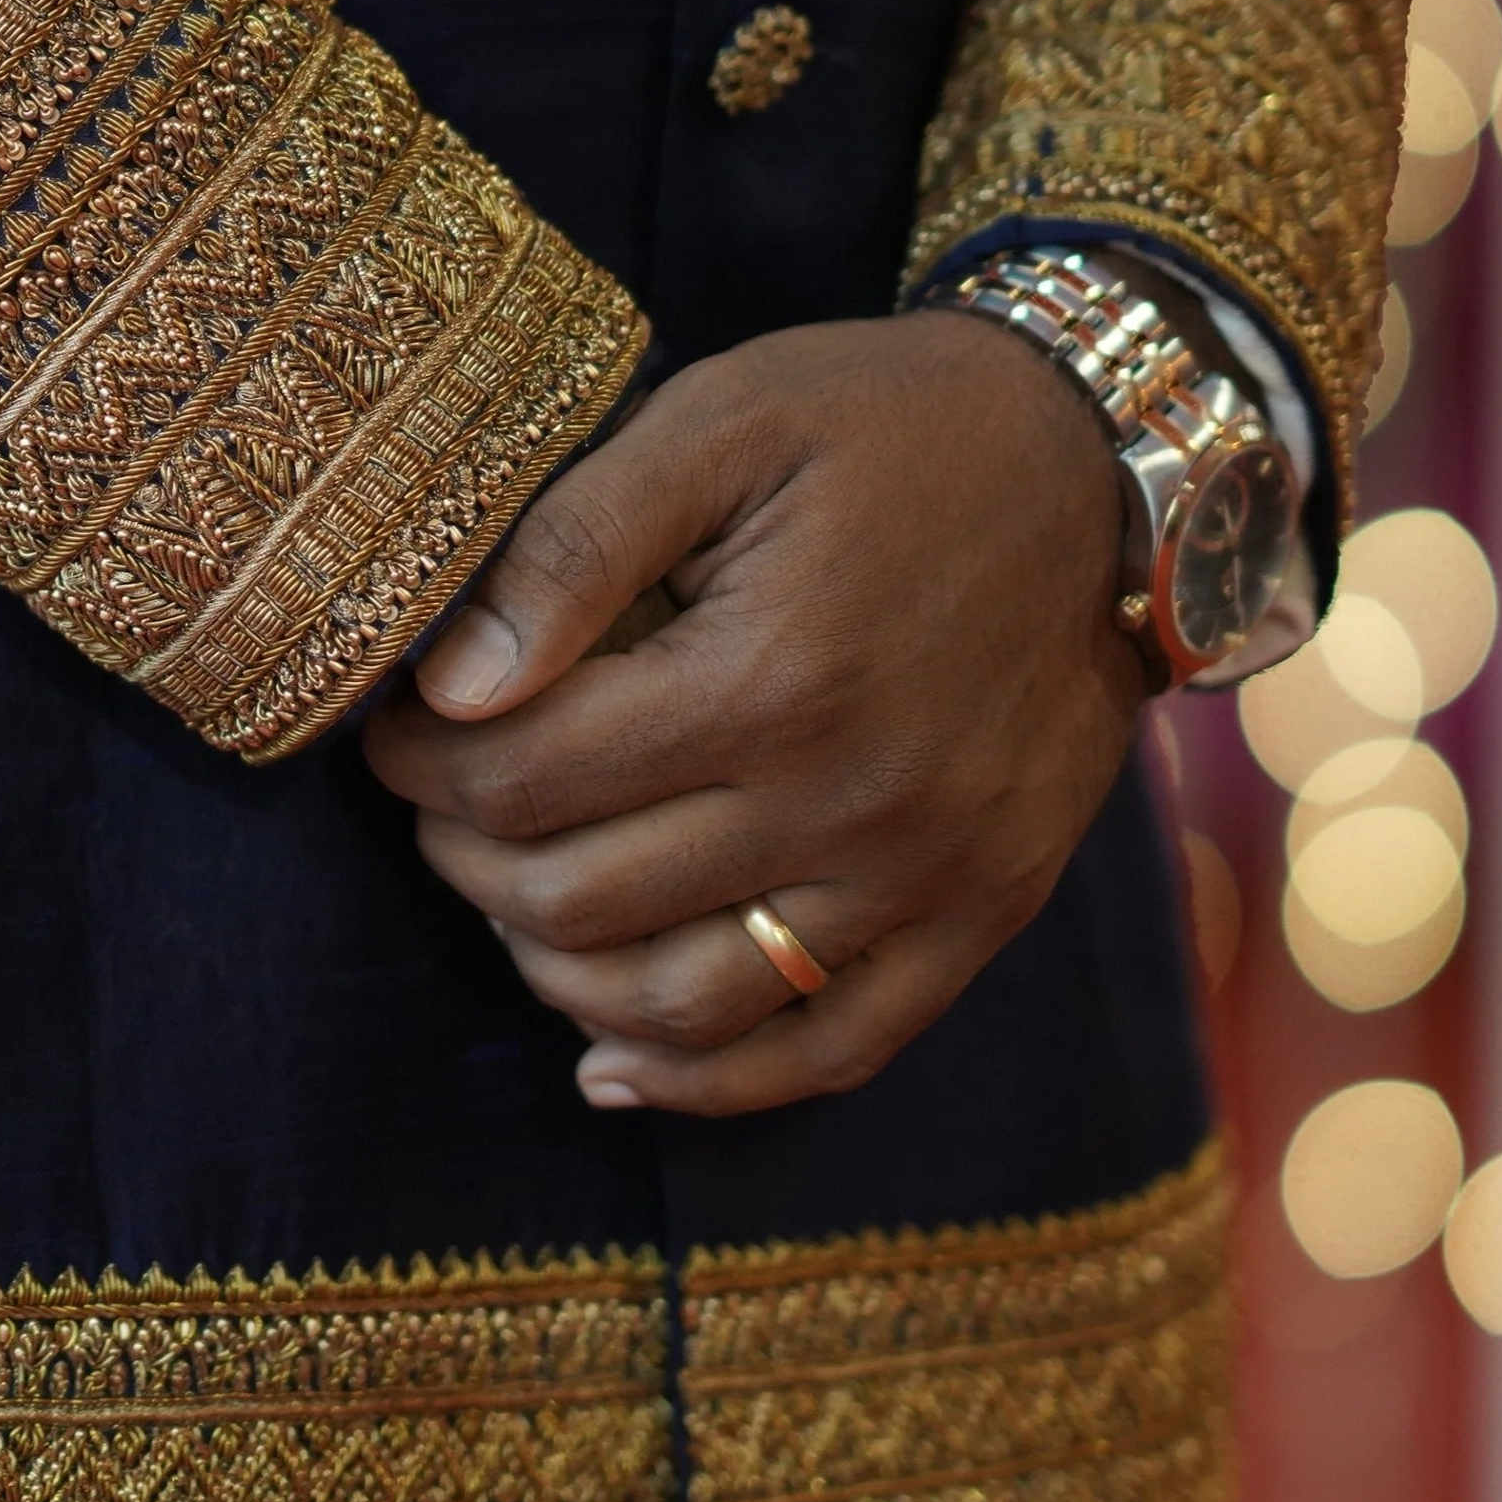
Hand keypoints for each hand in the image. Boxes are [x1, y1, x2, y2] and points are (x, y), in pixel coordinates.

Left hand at [362, 311, 1148, 1114]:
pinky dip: (706, 1079)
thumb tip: (449, 684)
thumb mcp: (723, 422)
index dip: (423, 766)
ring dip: (559, 973)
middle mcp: (851, 802)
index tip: (393, 731)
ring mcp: (927, 877)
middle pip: (585, 902)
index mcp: (771, 678)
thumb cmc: (892, 426)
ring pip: (687, 1003)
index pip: (528, 778)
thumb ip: (577, 546)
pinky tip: (613, 1062)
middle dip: (469, 858)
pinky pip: (830, 1049)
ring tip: (513, 900)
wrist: (1108, 461)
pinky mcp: (984, 914)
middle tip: (441, 801)